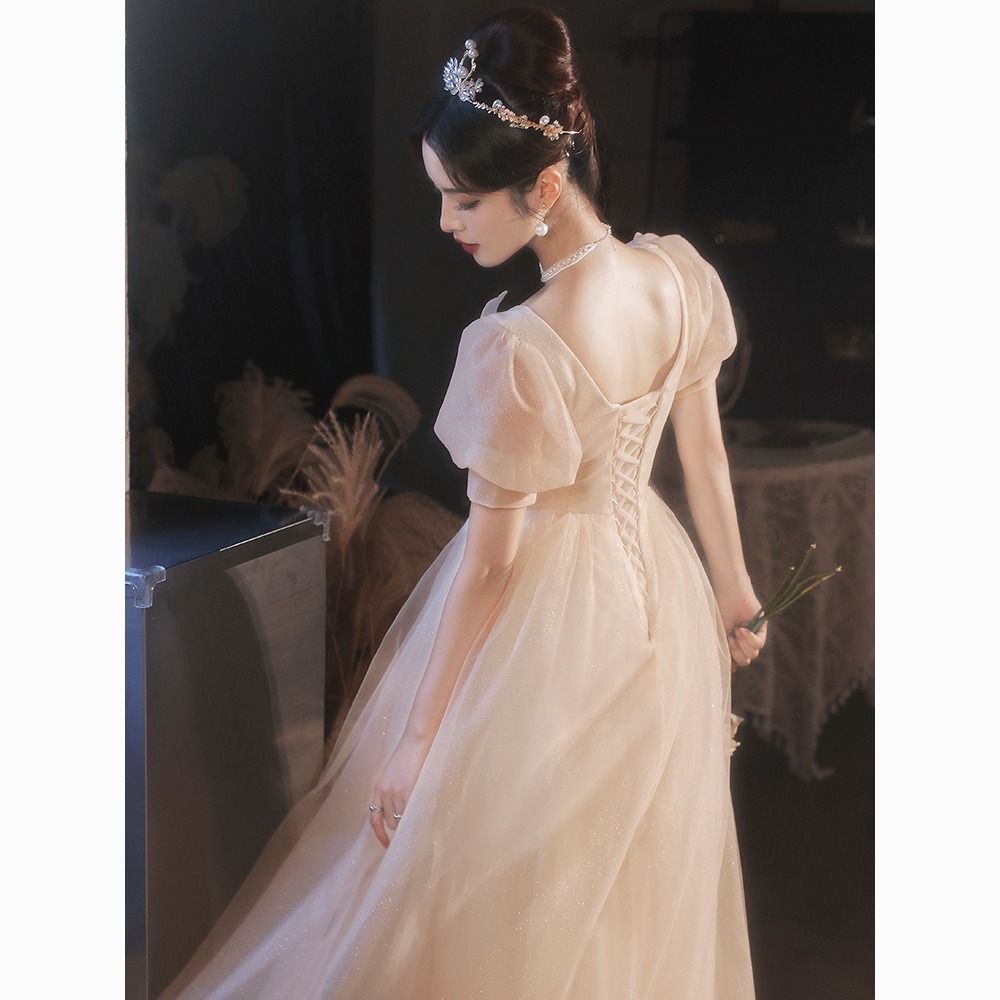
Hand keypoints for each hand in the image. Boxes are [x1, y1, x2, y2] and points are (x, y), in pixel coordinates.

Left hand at [368, 734, 431, 848]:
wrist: (416, 741)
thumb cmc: (408, 755)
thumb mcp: (393, 774)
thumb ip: (392, 791)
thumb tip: (400, 812)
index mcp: (378, 788)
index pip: (374, 819)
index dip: (380, 834)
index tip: (386, 845)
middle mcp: (384, 793)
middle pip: (390, 822)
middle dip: (400, 824)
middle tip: (413, 822)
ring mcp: (396, 793)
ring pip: (402, 819)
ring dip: (410, 820)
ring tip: (421, 811)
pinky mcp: (408, 791)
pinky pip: (411, 813)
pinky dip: (417, 816)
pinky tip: (424, 813)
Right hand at [716, 586, 767, 672]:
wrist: (728, 594)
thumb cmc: (719, 610)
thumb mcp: (718, 634)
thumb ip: (723, 650)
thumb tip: (732, 670)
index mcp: (731, 642)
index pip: (736, 661)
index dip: (732, 663)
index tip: (728, 662)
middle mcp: (743, 640)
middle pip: (745, 660)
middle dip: (736, 654)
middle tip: (730, 640)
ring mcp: (753, 635)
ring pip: (753, 654)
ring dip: (742, 646)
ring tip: (735, 632)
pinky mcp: (761, 628)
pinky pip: (760, 644)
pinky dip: (750, 640)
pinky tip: (743, 630)